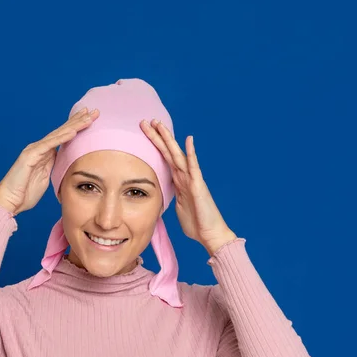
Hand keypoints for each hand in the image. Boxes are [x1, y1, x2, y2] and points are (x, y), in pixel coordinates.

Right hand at [0, 107, 99, 214]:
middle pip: (62, 131)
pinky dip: (61, 138)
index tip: (90, 118)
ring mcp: (34, 150)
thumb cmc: (25, 193)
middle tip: (95, 111)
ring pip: (58, 135)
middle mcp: (39, 148)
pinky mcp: (30, 156)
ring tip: (88, 117)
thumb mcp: (45, 178)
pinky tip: (73, 131)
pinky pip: (49, 145)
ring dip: (74, 125)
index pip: (63, 137)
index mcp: (44, 153)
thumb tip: (62, 160)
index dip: (76, 126)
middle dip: (79, 120)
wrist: (9, 201)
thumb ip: (52, 166)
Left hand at [140, 119, 236, 253]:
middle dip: (157, 137)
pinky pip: (193, 167)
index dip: (155, 146)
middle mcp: (185, 177)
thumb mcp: (178, 208)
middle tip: (146, 121)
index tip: (145, 132)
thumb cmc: (196, 224)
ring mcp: (192, 180)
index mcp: (179, 182)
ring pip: (177, 155)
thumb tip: (165, 195)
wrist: (210, 234)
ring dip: (168, 140)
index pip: (164, 159)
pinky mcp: (198, 186)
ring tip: (159, 124)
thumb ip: (172, 198)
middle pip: (168, 153)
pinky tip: (188, 140)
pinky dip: (191, 153)